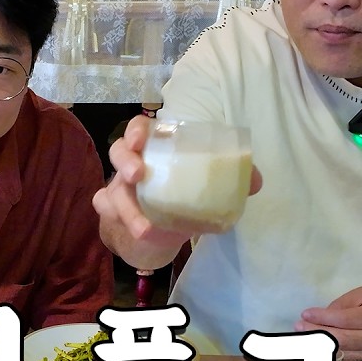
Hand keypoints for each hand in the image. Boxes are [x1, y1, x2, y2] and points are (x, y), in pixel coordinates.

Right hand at [92, 116, 262, 266]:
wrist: (160, 231)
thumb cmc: (182, 197)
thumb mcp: (205, 188)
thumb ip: (229, 180)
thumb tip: (255, 182)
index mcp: (156, 150)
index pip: (139, 129)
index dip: (136, 130)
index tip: (141, 139)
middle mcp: (133, 164)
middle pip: (118, 152)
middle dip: (126, 162)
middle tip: (138, 175)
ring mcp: (119, 189)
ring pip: (111, 191)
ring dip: (127, 209)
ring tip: (145, 228)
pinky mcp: (114, 213)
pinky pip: (106, 211)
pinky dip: (117, 221)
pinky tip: (137, 232)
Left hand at [296, 286, 361, 360]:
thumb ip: (343, 303)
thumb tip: (321, 316)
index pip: (345, 319)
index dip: (323, 318)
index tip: (305, 314)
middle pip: (342, 339)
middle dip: (317, 333)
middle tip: (299, 327)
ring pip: (343, 356)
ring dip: (320, 348)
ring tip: (304, 338)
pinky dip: (329, 358)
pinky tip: (316, 351)